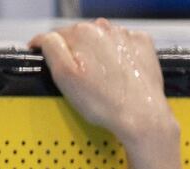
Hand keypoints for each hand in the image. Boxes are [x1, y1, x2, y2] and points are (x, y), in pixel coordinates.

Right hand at [28, 19, 175, 144]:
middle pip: (82, 37)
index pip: (57, 37)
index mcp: (83, 33)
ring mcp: (127, 37)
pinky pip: (126, 46)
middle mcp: (106, 29)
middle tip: (85, 79)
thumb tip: (45, 38)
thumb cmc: (105, 103)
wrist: (143, 117)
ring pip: (104, 41)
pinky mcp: (144, 47)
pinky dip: (122, 55)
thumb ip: (50, 48)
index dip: (53, 52)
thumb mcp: (64, 76)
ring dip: (101, 54)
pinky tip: (122, 73)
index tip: (55, 64)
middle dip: (79, 54)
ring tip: (106, 79)